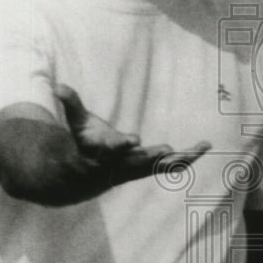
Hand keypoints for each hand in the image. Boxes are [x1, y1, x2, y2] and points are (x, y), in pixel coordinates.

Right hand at [55, 85, 210, 185]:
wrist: (87, 177)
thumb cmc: (83, 143)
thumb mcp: (76, 123)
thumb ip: (71, 104)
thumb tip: (58, 86)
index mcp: (102, 155)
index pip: (111, 152)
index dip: (121, 146)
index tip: (134, 140)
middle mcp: (121, 166)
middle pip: (138, 164)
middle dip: (151, 157)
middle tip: (167, 149)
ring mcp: (138, 170)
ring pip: (161, 167)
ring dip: (181, 158)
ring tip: (202, 146)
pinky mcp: (149, 168)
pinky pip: (171, 166)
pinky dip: (187, 157)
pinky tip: (204, 146)